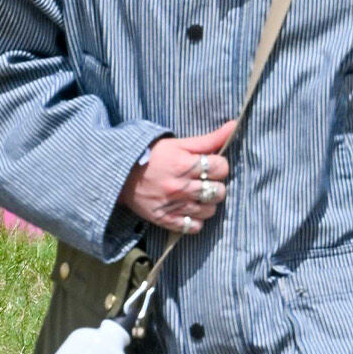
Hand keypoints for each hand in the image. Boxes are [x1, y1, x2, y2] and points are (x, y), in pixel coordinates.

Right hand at [119, 120, 235, 233]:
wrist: (120, 174)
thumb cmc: (152, 156)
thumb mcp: (177, 143)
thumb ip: (207, 139)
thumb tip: (233, 126)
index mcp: (183, 165)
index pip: (221, 168)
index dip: (219, 166)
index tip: (211, 165)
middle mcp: (180, 187)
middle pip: (218, 191)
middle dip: (215, 185)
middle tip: (205, 181)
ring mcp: (173, 205)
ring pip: (210, 211)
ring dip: (207, 203)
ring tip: (197, 195)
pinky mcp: (166, 220)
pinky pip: (193, 227)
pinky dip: (195, 221)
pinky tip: (189, 210)